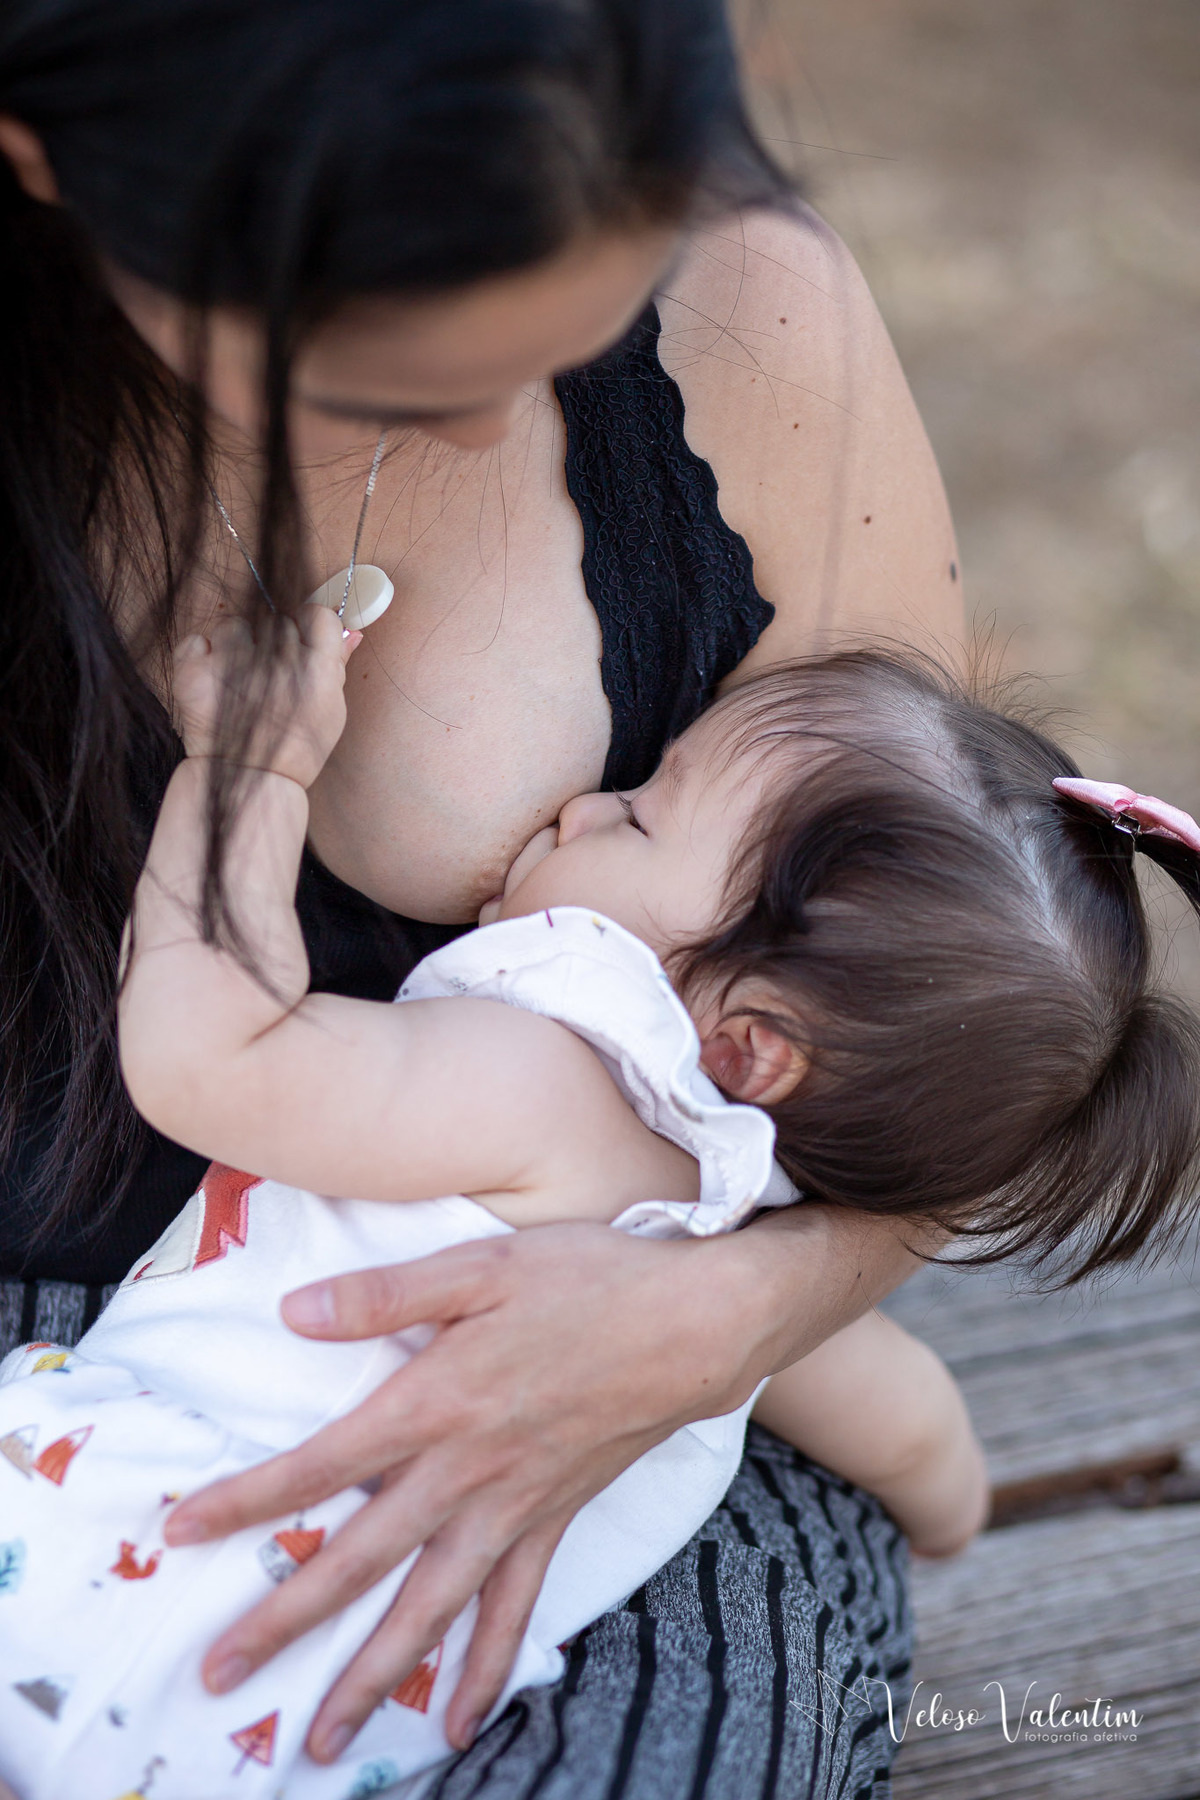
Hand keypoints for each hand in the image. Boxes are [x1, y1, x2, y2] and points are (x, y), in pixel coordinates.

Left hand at [162, 1222, 768, 1762]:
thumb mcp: (483, 1264)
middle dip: (283, 1622)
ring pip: (428, 1609)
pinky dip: (485, 1668)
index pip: (320, 1464)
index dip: (246, 1501)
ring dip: (371, 1677)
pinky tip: (461, 1723)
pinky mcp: (555, 1519)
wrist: (697, 1323)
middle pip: (359, 1560)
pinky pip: (513, 1610)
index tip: (178, 1533)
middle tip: (217, 1678)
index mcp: (435, 1402)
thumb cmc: (589, 1279)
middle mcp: (465, 1471)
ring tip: (320, 1741)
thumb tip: (295, 1313)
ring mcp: (512, 1507)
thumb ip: (387, 1294)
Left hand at [172, 603, 360, 786]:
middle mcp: (276, 660)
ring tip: (234, 677)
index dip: (308, 626)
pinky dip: (199, 655)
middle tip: (268, 675)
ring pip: (233, 625)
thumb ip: (338, 665)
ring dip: (233, 644)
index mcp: (317, 668)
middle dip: (272, 642)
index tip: (303, 642)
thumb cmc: (298, 749)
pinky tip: (210, 678)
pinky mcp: (196, 672)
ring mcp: (232, 663)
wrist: (249, 782)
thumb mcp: (332, 710)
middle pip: (275, 620)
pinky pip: (195, 640)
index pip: (316, 615)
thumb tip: (352, 631)